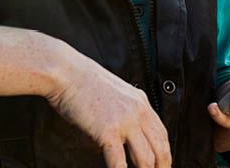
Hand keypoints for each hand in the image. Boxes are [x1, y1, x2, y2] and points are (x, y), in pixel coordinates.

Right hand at [45, 45, 170, 167]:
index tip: (160, 166)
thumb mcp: (111, 95)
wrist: (65, 71)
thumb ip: (118, 117)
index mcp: (140, 101)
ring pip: (146, 160)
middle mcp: (138, 111)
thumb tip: (111, 146)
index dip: (164, 155)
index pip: (162, 134)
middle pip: (160, 149)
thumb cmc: (80, 82)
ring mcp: (125, 121)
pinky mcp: (108, 131)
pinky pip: (119, 164)